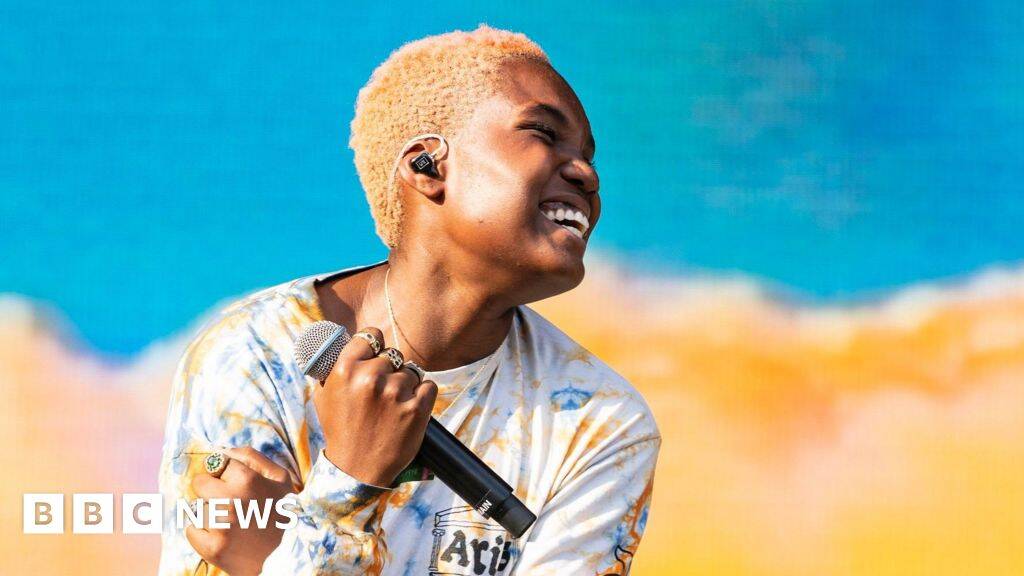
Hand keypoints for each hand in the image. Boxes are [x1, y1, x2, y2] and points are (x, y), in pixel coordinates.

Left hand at [186, 447, 299, 575]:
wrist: (292, 556)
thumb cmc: (286, 514)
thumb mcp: (280, 479)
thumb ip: (252, 458)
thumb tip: (224, 450)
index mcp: (247, 479)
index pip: (218, 464)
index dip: (227, 475)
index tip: (236, 486)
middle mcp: (230, 500)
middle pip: (199, 484)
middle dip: (211, 491)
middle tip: (229, 504)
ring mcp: (219, 525)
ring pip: (196, 508)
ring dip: (209, 513)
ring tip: (232, 523)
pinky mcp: (212, 548)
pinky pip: (191, 530)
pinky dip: (202, 533)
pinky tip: (223, 536)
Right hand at [313, 326, 437, 486]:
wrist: (356, 470)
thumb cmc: (341, 430)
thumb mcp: (325, 395)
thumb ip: (336, 367)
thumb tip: (346, 341)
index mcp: (346, 369)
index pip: (371, 335)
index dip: (375, 345)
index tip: (376, 354)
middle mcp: (371, 377)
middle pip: (393, 355)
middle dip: (390, 370)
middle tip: (382, 393)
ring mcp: (396, 393)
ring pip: (411, 372)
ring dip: (406, 385)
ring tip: (393, 407)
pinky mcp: (417, 408)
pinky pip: (428, 385)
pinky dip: (423, 395)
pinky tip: (409, 408)